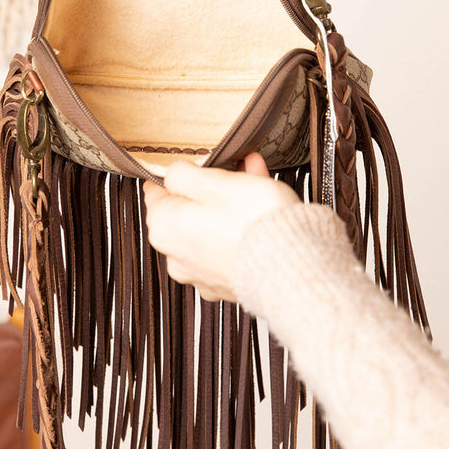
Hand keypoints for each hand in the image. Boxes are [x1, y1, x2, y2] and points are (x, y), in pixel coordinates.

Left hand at [143, 153, 298, 301]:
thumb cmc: (253, 223)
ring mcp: (202, 274)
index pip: (156, 195)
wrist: (292, 266)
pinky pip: (228, 247)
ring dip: (230, 204)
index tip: (197, 166)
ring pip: (211, 228)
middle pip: (187, 212)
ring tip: (256, 179)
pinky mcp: (227, 283)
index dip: (178, 175)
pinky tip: (261, 209)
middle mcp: (176, 256)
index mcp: (164, 228)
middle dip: (210, 188)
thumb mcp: (214, 181)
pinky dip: (240, 228)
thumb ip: (184, 174)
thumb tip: (175, 174)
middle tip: (234, 170)